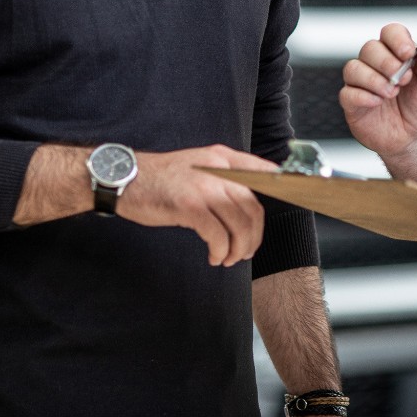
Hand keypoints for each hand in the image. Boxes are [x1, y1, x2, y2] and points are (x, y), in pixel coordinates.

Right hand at [120, 144, 276, 266]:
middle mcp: (217, 168)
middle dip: (254, 235)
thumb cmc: (160, 179)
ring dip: (238, 247)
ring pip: (239, 223)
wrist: (124, 178)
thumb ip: (222, 180)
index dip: (282, 189)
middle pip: (253, 206)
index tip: (292, 203)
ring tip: (229, 258)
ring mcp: (203, 185)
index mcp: (222, 158)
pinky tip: (214, 257)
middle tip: (246, 252)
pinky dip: (220, 251)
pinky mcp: (188, 204)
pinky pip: (217, 234)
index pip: (263, 171)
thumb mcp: (197, 168)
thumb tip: (246, 206)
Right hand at [339, 23, 416, 158]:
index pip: (390, 33)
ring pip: (353, 68)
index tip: (407, 53)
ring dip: (373, 79)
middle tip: (403, 79)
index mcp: (396, 54)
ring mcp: (362, 83)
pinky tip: (377, 102)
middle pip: (369, 48)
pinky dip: (363, 96)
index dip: (397, 39)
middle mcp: (376, 65)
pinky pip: (347, 93)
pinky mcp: (352, 103)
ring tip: (391, 93)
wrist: (415, 138)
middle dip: (386, 62)